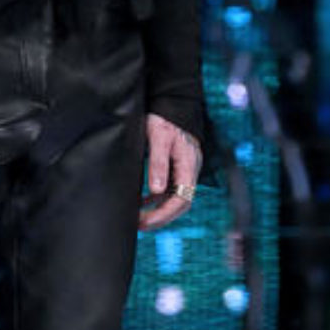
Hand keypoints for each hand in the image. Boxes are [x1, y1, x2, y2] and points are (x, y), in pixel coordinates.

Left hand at [138, 113, 201, 231]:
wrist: (171, 103)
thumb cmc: (164, 119)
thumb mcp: (158, 138)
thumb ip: (158, 164)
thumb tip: (156, 191)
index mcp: (189, 165)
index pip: (182, 199)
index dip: (164, 214)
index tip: (145, 222)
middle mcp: (190, 170)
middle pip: (180, 204)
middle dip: (161, 218)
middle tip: (139, 225)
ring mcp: (184, 170)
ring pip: (175, 198)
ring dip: (158, 211)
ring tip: (139, 218)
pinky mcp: (176, 167)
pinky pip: (169, 190)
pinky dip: (156, 199)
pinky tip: (142, 203)